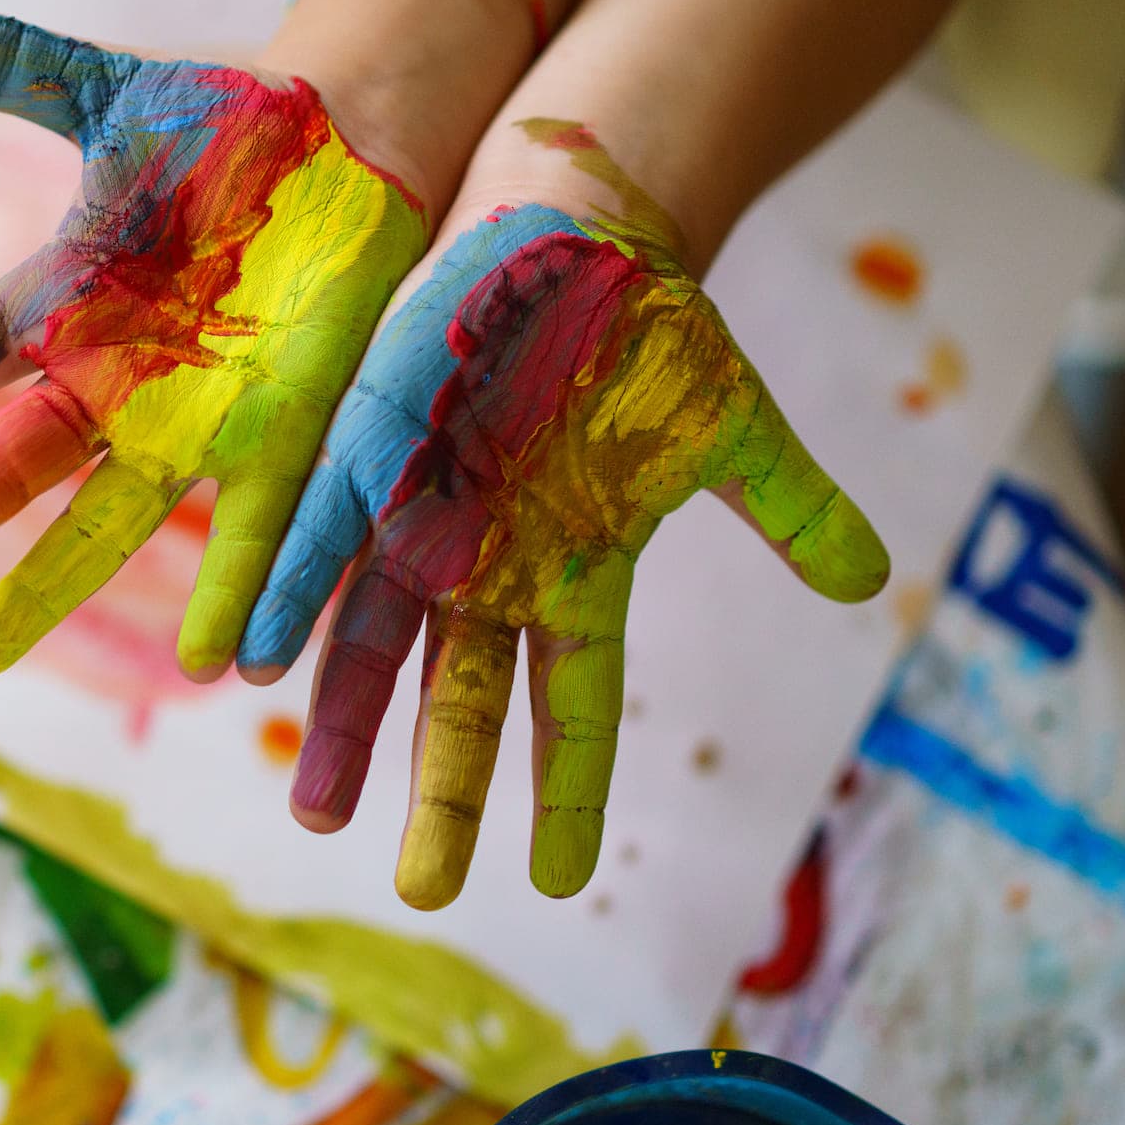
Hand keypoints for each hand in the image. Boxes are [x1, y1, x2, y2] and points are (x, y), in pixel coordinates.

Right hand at [0, 7, 427, 677]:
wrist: (360, 151)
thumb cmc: (235, 133)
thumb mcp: (120, 94)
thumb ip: (22, 69)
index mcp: (66, 305)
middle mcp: (116, 383)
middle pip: (10, 461)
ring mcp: (197, 421)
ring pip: (113, 523)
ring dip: (54, 589)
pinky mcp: (287, 437)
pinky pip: (263, 527)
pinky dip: (248, 593)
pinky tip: (232, 664)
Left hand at [238, 200, 887, 908]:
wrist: (568, 230)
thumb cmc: (647, 334)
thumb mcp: (730, 425)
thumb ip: (790, 510)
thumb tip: (871, 583)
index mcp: (578, 578)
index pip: (574, 710)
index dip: (566, 793)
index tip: (560, 883)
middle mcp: (490, 569)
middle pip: (461, 704)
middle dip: (442, 798)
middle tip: (424, 893)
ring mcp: (422, 518)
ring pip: (371, 643)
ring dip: (339, 724)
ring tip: (313, 809)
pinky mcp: (370, 454)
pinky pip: (320, 537)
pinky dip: (291, 596)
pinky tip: (253, 657)